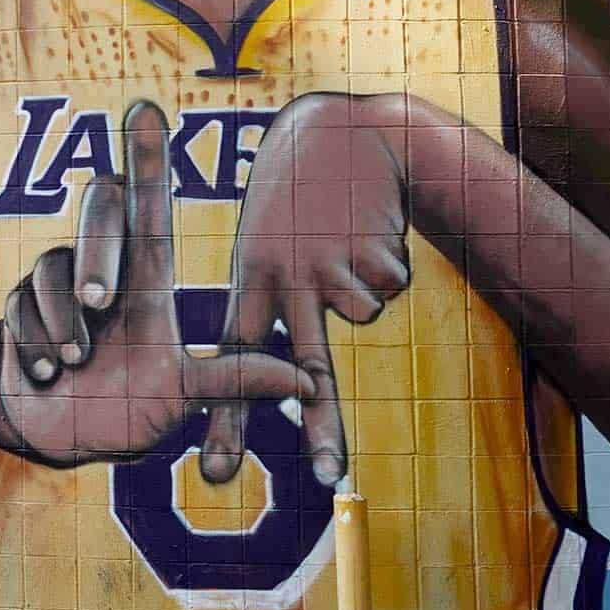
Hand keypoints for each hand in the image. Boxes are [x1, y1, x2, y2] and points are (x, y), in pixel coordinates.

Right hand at [0, 102, 315, 463]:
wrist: (59, 431)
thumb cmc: (131, 410)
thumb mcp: (184, 396)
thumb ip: (234, 381)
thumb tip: (307, 382)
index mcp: (148, 282)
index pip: (148, 208)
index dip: (146, 158)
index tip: (144, 109)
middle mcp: (103, 270)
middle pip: (98, 213)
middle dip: (95, 252)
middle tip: (98, 302)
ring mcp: (59, 284)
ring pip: (51, 270)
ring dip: (62, 323)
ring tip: (74, 365)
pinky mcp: (22, 304)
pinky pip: (20, 305)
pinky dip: (34, 343)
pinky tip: (45, 372)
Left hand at [200, 92, 411, 487]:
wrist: (343, 131)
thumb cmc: (298, 197)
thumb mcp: (271, 244)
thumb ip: (279, 308)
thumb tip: (306, 388)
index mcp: (250, 279)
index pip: (232, 362)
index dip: (228, 419)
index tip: (217, 473)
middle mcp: (284, 277)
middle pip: (304, 366)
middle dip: (318, 425)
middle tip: (324, 479)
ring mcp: (328, 265)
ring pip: (364, 316)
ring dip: (369, 283)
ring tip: (346, 237)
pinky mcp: (367, 248)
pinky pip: (391, 286)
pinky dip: (390, 261)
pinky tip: (368, 224)